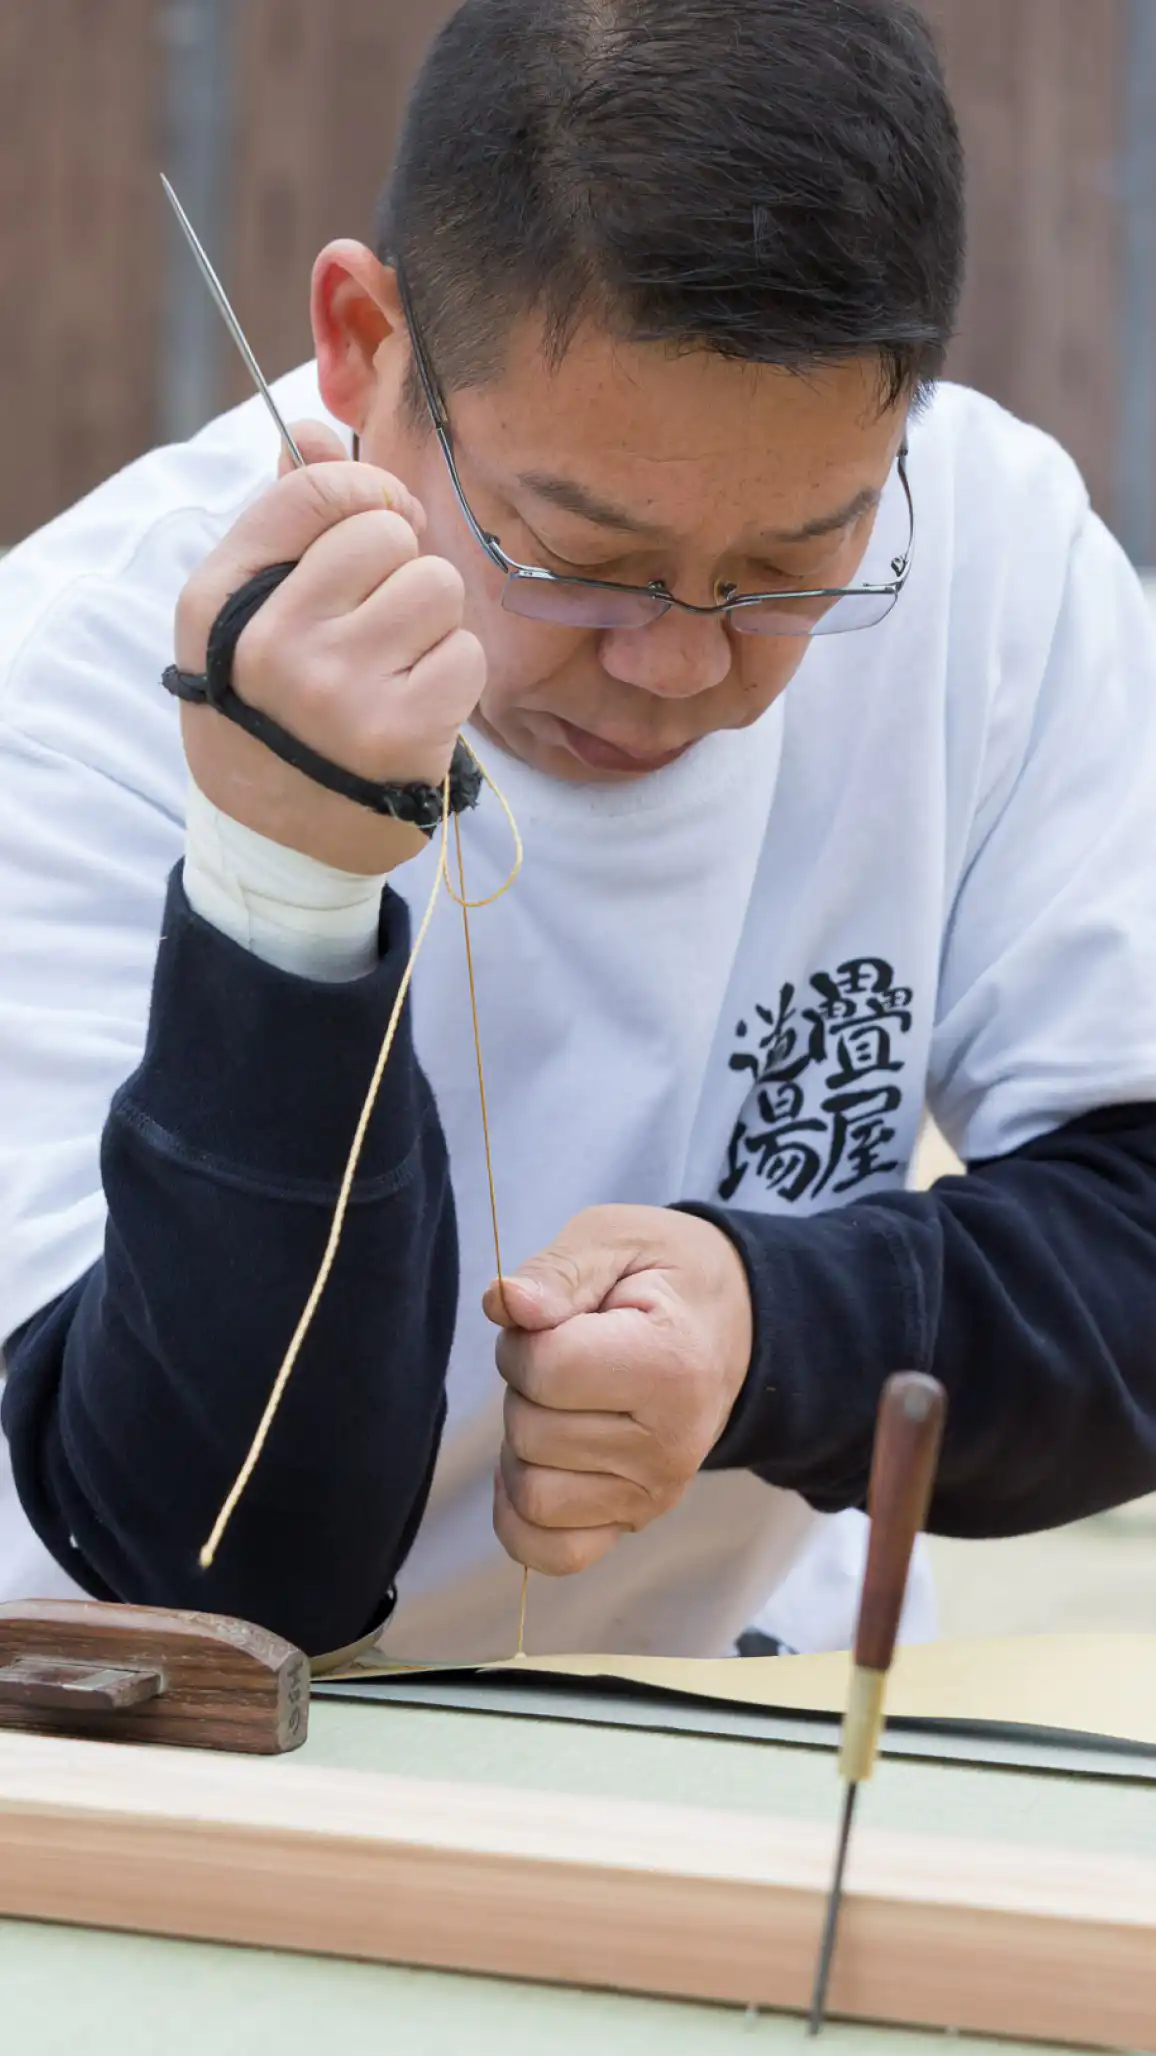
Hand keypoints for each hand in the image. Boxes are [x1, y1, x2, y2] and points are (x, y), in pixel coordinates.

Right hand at [175, 421, 486, 872]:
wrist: (277, 840)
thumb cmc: (267, 708)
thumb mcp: (242, 613)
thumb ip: (283, 519)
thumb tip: (315, 429)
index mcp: (221, 598)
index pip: (316, 486)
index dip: (368, 491)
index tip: (378, 526)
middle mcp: (273, 640)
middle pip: (390, 533)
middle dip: (400, 569)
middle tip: (378, 623)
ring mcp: (338, 689)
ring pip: (437, 588)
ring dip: (432, 625)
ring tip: (396, 666)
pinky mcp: (400, 732)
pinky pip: (466, 655)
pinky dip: (453, 678)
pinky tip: (415, 705)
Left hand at [484, 1206, 752, 1576]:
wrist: (729, 1321)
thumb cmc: (664, 1276)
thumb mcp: (616, 1239)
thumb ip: (557, 1272)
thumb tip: (503, 1304)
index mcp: (670, 1367)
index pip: (545, 1369)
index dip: (525, 1336)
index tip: (557, 1317)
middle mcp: (669, 1447)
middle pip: (530, 1431)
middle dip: (524, 1385)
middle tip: (568, 1354)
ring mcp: (655, 1494)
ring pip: (530, 1493)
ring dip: (524, 1443)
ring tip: (565, 1402)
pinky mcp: (635, 1522)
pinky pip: (552, 1552)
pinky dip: (525, 1514)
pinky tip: (544, 1462)